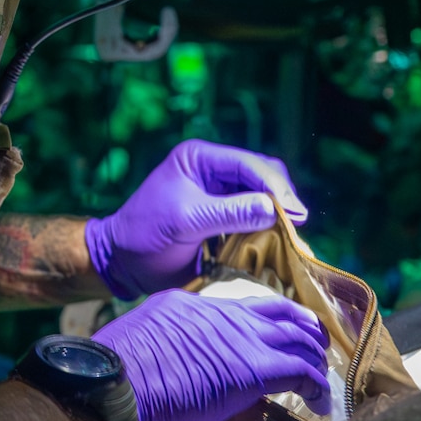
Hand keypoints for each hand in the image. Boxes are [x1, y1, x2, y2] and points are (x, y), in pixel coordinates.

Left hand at [86, 141, 305, 298]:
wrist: (123, 262)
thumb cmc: (145, 234)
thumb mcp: (186, 220)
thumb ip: (229, 213)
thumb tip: (274, 209)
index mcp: (200, 158)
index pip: (247, 164)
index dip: (274, 186)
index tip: (294, 212)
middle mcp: (213, 170)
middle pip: (262, 176)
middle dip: (280, 197)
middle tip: (297, 225)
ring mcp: (220, 194)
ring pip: (262, 197)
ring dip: (277, 214)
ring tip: (292, 236)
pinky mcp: (224, 217)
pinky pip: (254, 218)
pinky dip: (268, 229)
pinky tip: (278, 242)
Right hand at [96, 288, 329, 420]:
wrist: (107, 390)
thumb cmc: (109, 381)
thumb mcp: (137, 347)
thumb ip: (164, 348)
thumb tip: (176, 368)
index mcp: (183, 304)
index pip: (236, 307)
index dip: (261, 320)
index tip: (272, 335)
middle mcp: (214, 314)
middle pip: (273, 313)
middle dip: (299, 328)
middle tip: (314, 344)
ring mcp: (235, 339)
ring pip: (294, 337)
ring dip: (313, 355)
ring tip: (322, 373)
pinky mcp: (250, 370)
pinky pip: (299, 371)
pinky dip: (316, 385)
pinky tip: (322, 402)